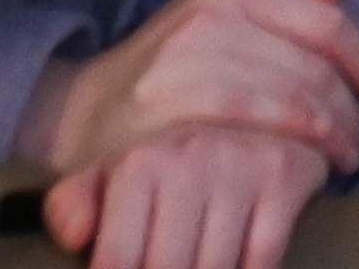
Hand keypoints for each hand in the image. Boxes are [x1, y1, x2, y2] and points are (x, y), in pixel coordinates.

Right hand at [27, 0, 358, 189]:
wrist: (82, 114)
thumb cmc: (166, 67)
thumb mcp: (214, 10)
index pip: (324, 23)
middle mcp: (209, 18)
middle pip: (312, 65)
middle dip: (351, 107)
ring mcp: (187, 64)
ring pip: (290, 95)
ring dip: (331, 132)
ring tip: (344, 158)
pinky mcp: (170, 111)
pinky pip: (255, 125)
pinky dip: (293, 145)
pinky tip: (307, 168)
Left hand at [51, 119, 330, 268]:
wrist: (247, 107)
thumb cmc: (168, 163)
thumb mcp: (112, 177)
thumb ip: (72, 206)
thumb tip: (74, 236)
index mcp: (138, 163)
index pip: (118, 259)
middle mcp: (188, 157)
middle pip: (167, 268)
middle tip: (170, 264)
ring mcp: (241, 164)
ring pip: (216, 267)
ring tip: (194, 261)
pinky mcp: (286, 175)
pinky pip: (263, 257)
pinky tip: (234, 262)